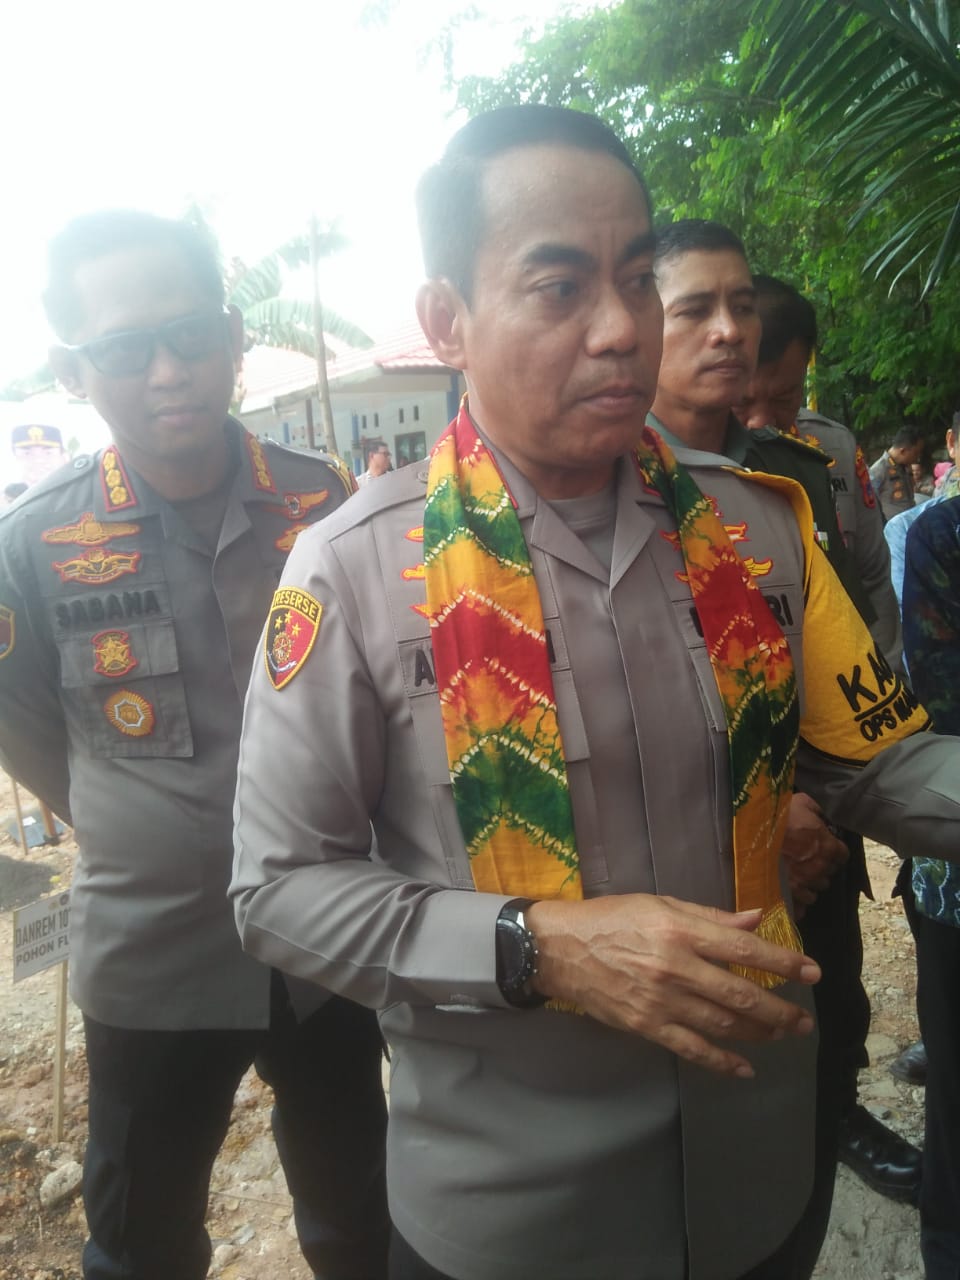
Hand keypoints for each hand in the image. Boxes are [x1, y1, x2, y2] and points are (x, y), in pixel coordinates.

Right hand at [526, 893, 819, 1078]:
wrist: (560, 949)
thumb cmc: (611, 918)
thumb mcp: (659, 904)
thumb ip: (708, 916)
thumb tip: (755, 920)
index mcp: (680, 930)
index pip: (744, 950)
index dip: (783, 963)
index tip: (811, 973)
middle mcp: (676, 967)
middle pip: (741, 996)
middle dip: (780, 1010)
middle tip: (804, 1019)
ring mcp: (662, 1001)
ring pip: (723, 1025)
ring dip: (760, 1034)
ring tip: (782, 1035)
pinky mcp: (647, 1026)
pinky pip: (692, 1049)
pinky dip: (722, 1061)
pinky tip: (744, 1067)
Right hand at [781, 792, 848, 916]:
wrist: (751, 834)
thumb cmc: (777, 816)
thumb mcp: (801, 801)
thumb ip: (817, 809)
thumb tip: (823, 814)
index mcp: (828, 847)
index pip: (843, 855)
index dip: (833, 850)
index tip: (824, 846)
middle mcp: (820, 869)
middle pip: (828, 875)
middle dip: (820, 868)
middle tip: (807, 860)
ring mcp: (804, 885)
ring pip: (814, 893)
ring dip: (808, 886)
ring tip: (796, 877)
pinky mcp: (788, 896)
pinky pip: (799, 909)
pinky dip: (796, 904)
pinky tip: (789, 895)